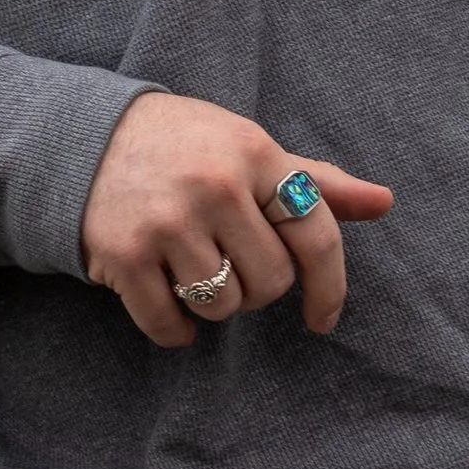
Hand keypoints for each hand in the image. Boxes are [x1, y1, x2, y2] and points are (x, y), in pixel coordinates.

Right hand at [81, 91, 393, 350]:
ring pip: (223, 307)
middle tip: (225, 260)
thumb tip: (385, 202)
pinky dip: (174, 329)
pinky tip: (165, 300)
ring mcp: (167, 220)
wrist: (83, 138)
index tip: (323, 319)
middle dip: (254, 286)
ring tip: (189, 269)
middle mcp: (214, 184)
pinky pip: (170, 325)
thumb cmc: (185, 148)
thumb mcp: (249, 149)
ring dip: (212, 304)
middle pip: (270, 283)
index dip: (330, 287)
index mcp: (255, 153)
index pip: (316, 233)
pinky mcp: (124, 254)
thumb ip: (314, 181)